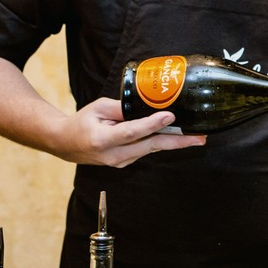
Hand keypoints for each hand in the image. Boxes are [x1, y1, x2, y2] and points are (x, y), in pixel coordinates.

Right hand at [55, 97, 205, 167]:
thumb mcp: (98, 108)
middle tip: (200, 138)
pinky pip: (147, 150)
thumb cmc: (83, 122)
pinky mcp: (126, 162)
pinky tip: (179, 138)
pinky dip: (163, 143)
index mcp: (103, 140)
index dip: (152, 124)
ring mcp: (120, 162)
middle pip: (150, 147)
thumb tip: (146, 104)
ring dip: (175, 144)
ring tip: (197, 138)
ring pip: (152, 150)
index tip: (170, 116)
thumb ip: (121, 108)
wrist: (67, 145)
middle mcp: (114, 155)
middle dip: (178, 142)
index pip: (132, 132)